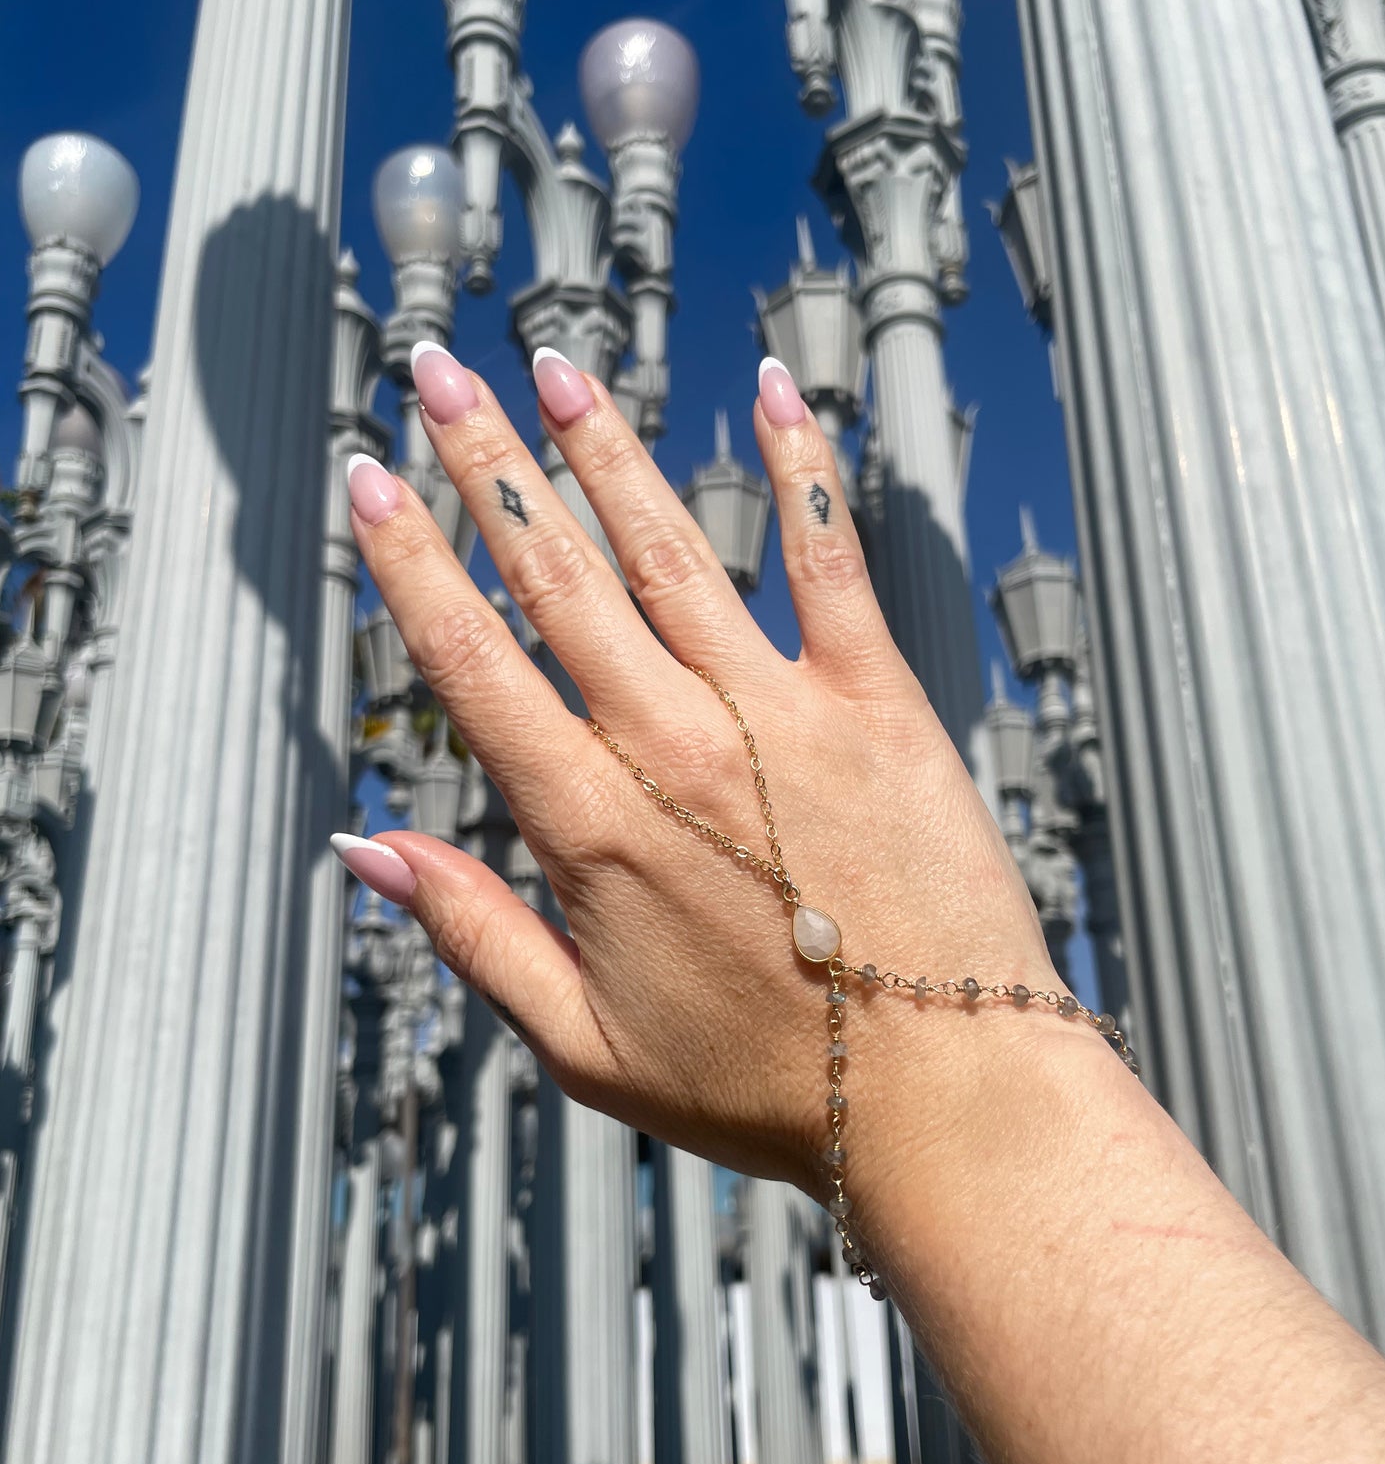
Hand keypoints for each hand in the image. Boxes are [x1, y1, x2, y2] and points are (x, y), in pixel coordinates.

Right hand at [341, 345, 1084, 1206]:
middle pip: (554, 575)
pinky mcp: (878, 704)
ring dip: (604, 449)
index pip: (471, 660)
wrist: (941, 1096)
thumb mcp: (584, 1044)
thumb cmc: (762, 1087)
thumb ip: (472, 934)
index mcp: (591, 825)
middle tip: (436, 373)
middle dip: (484, 463)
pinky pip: (830, 561)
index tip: (367, 479)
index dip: (408, 559)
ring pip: (669, 549)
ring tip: (554, 368)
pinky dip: (799, 469)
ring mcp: (780, 713)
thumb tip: (364, 846)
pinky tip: (768, 387)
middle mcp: (673, 745)